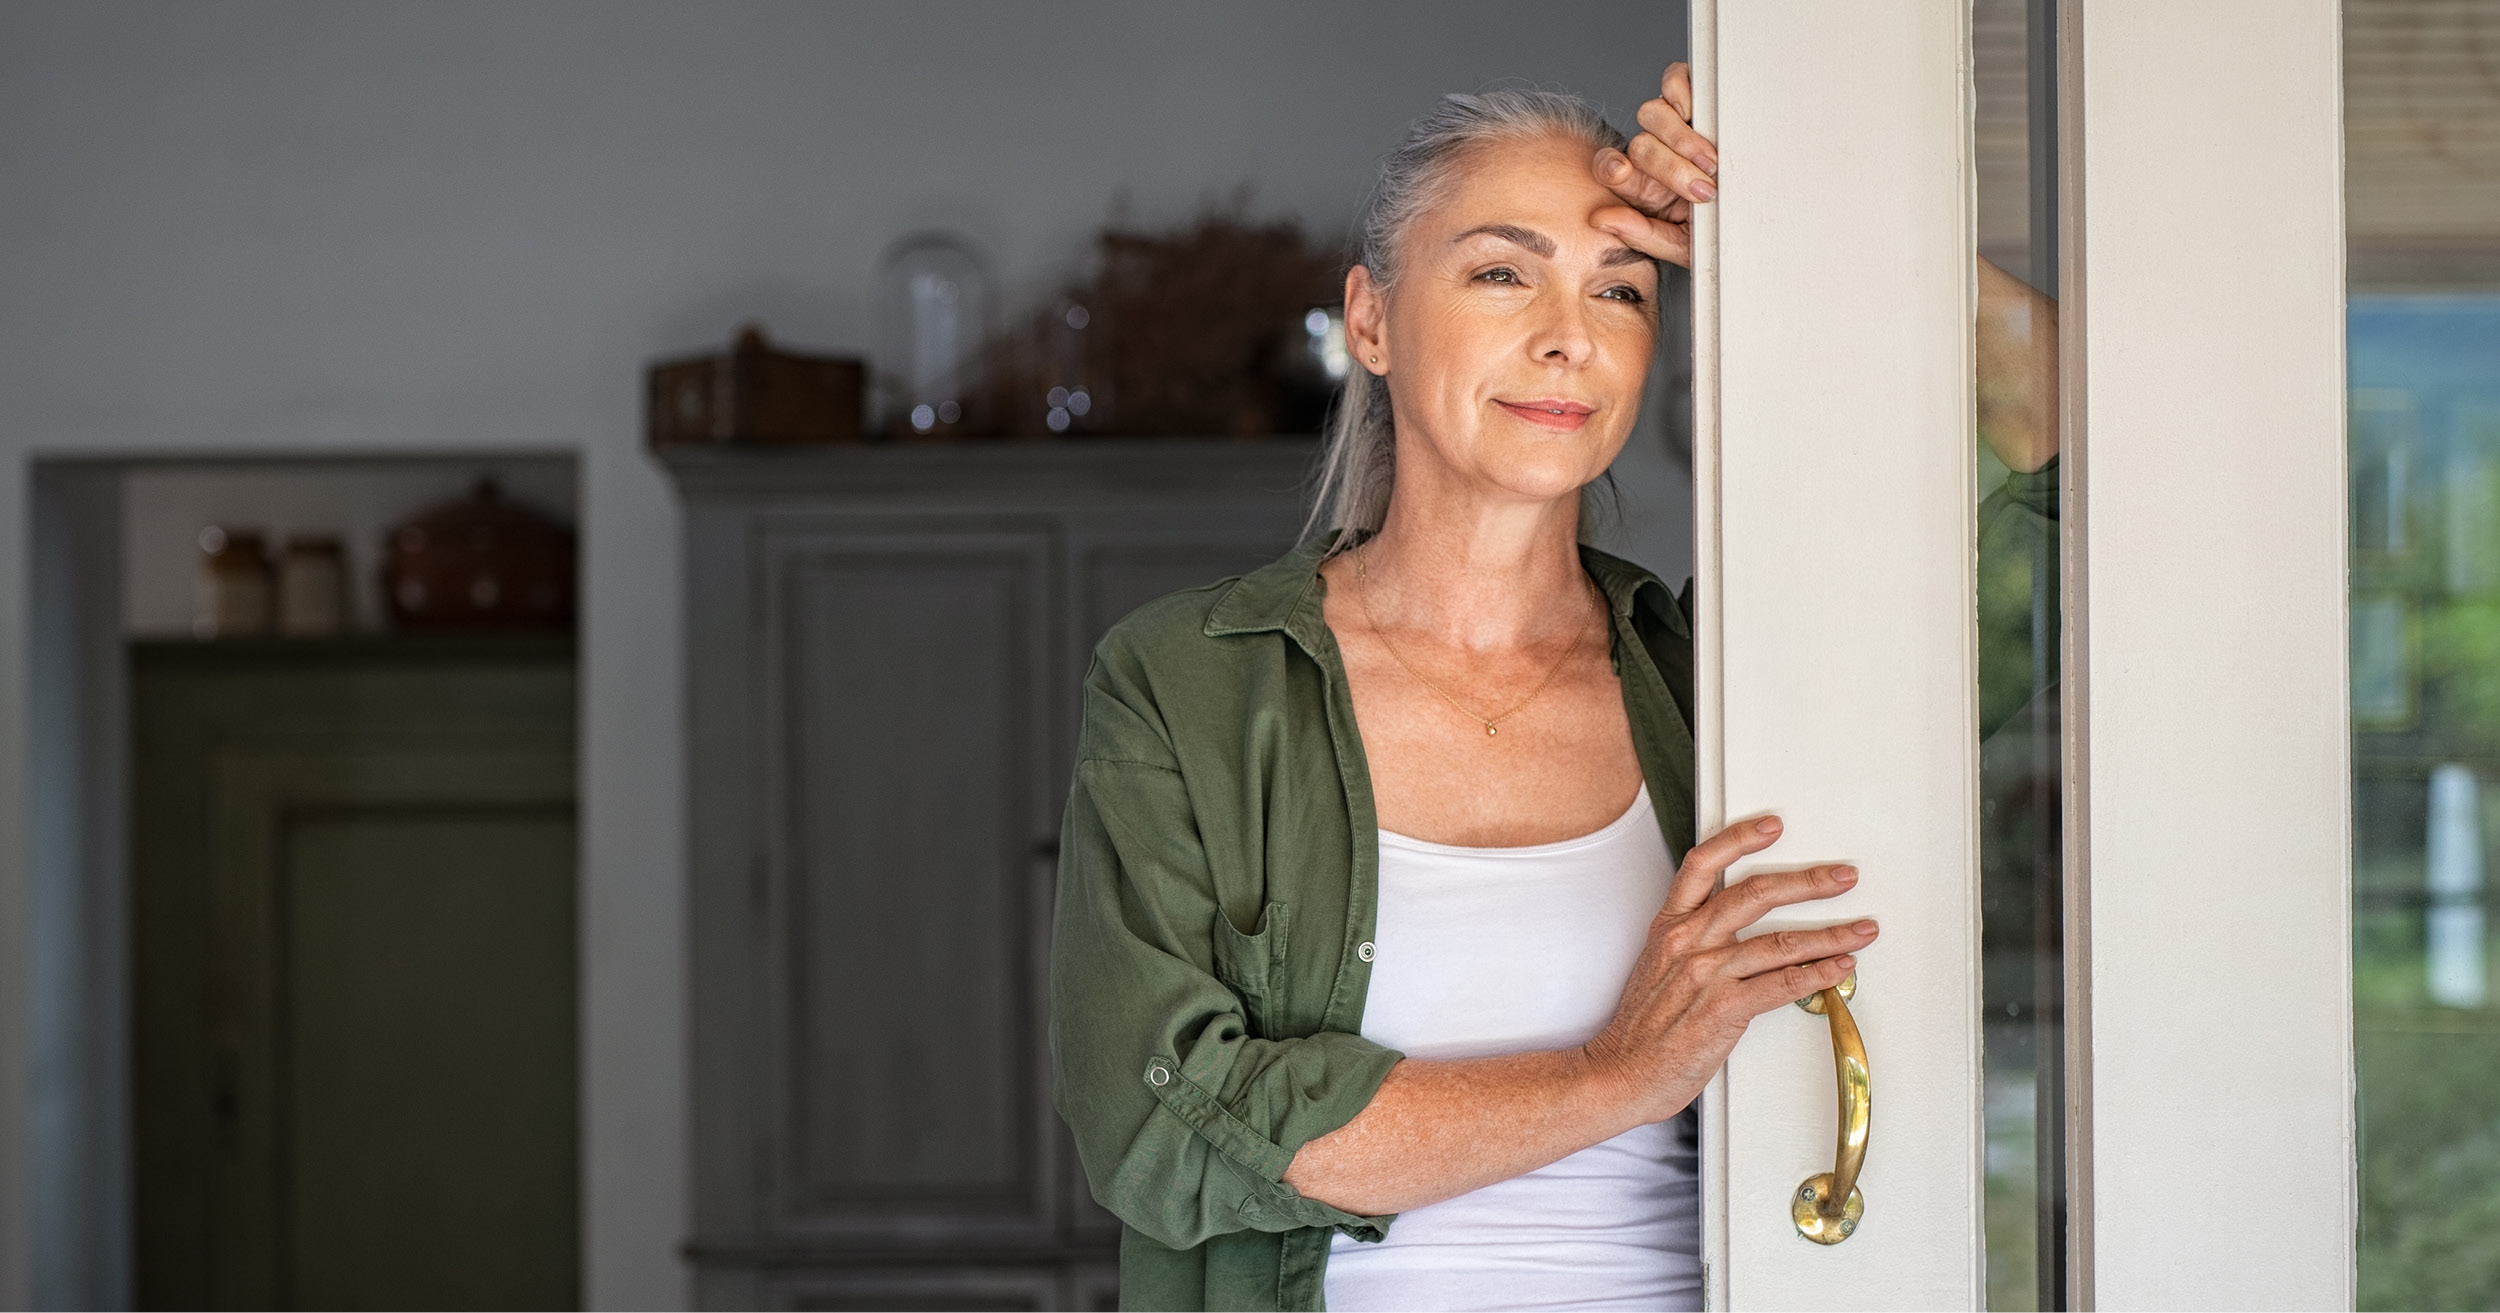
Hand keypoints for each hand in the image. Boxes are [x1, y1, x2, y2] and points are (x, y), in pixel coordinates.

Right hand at [1580, 813, 1874, 1124]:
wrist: (1622, 1072)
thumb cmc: (1643, 1029)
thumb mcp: (1658, 967)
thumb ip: (1695, 942)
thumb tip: (1741, 933)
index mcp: (1670, 927)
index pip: (1703, 864)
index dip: (1739, 839)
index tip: (1772, 826)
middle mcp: (1689, 942)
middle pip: (1755, 893)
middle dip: (1808, 881)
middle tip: (1841, 876)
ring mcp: (1707, 974)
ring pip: (1781, 942)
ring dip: (1831, 934)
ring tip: (1861, 929)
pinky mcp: (1725, 1008)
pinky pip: (1783, 984)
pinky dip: (1818, 974)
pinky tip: (1839, 968)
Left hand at [1591, 61, 1718, 267]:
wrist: (1758, 216)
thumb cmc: (1722, 228)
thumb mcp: (1684, 245)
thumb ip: (1642, 235)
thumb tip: (1601, 219)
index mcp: (1646, 186)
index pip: (1611, 169)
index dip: (1611, 166)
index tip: (1621, 172)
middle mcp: (1655, 153)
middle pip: (1639, 145)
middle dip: (1669, 167)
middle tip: (1702, 187)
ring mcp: (1674, 123)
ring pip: (1652, 114)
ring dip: (1680, 139)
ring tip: (1709, 161)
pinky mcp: (1694, 96)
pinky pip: (1673, 80)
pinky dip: (1680, 93)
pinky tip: (1696, 116)